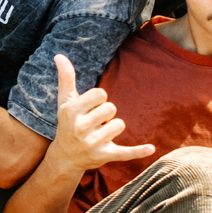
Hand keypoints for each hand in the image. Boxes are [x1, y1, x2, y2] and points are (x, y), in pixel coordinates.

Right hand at [46, 55, 156, 176]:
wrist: (65, 157)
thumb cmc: (68, 123)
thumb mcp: (65, 102)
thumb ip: (66, 78)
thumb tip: (59, 55)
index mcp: (72, 112)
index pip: (100, 94)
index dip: (98, 99)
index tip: (89, 108)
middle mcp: (80, 129)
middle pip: (111, 108)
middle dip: (106, 114)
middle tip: (94, 123)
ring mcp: (93, 144)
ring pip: (119, 125)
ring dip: (114, 128)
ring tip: (101, 134)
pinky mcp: (105, 156)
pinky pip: (125, 152)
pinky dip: (138, 151)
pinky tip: (151, 148)